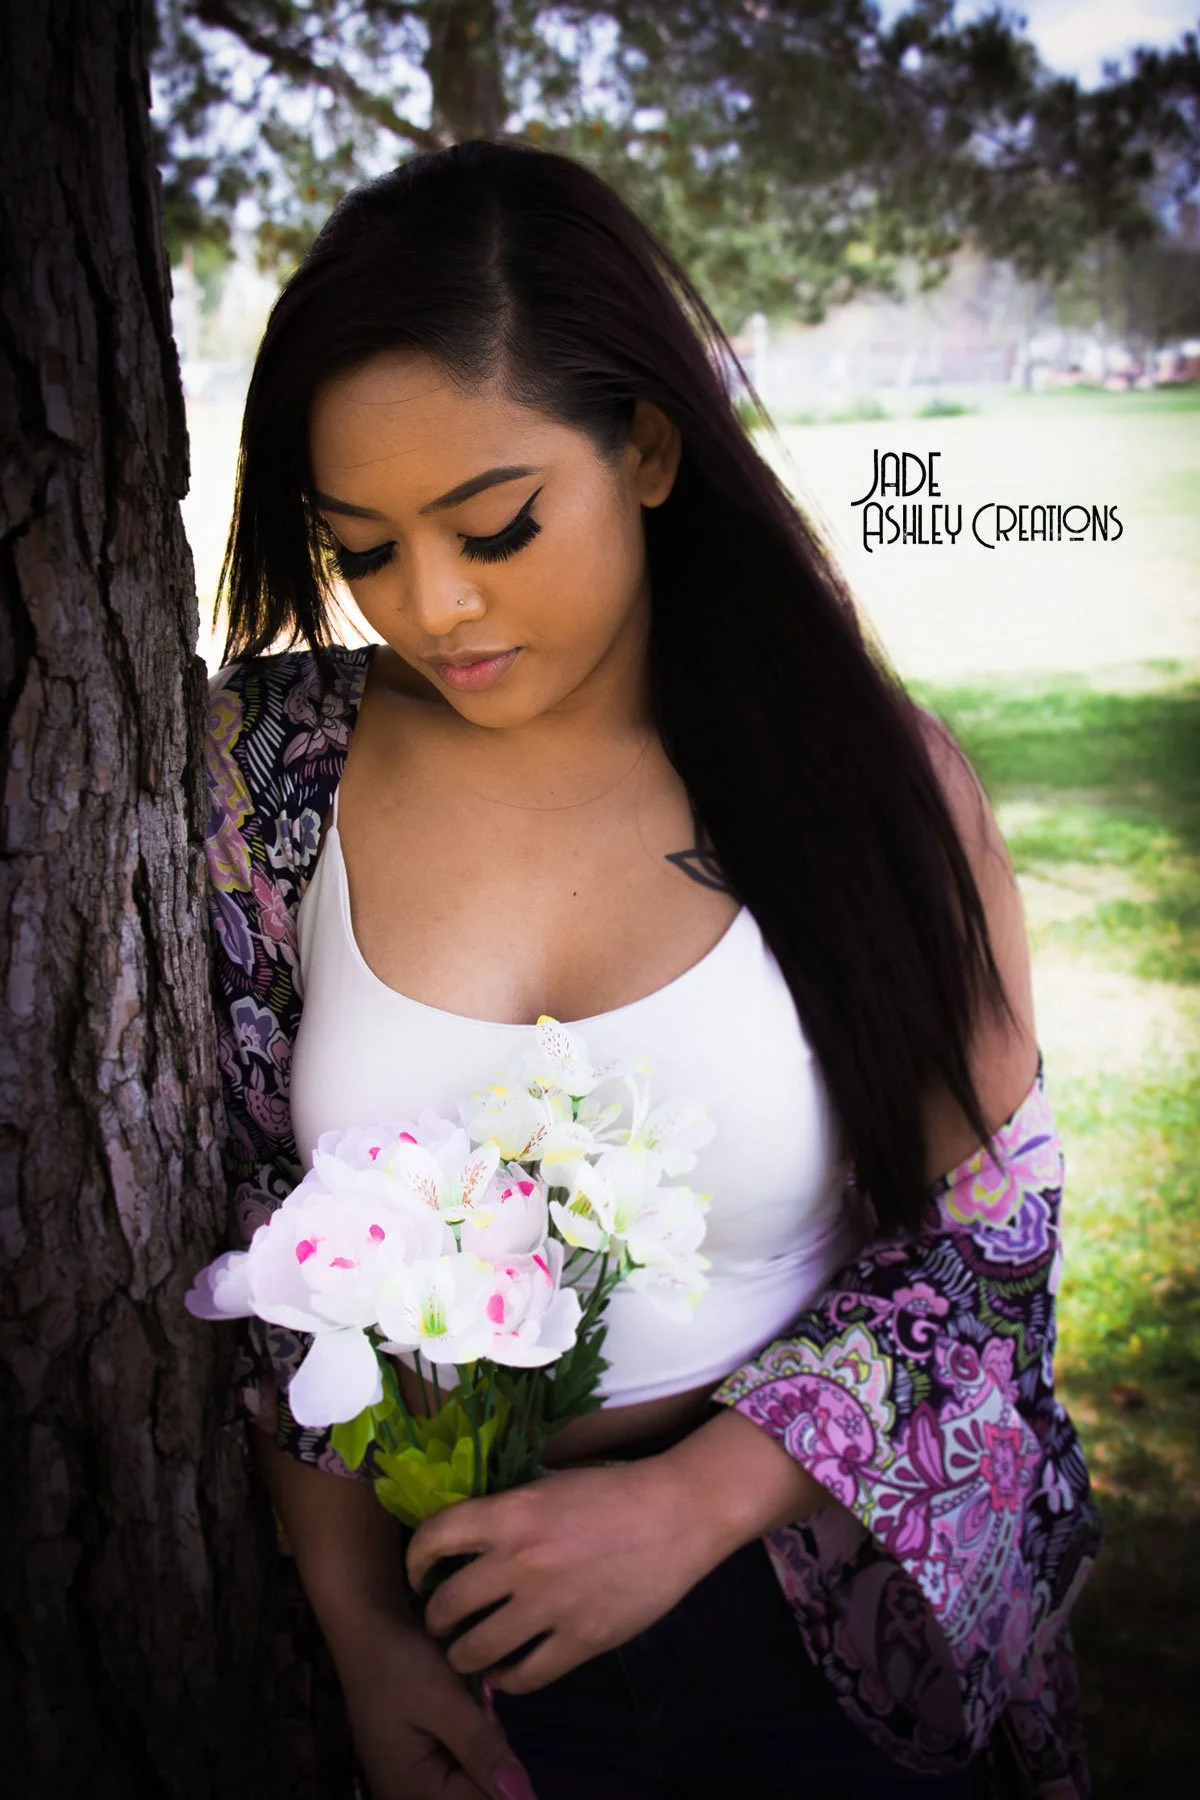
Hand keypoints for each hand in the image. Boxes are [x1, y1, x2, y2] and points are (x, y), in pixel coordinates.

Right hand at [336, 1612, 538, 1799]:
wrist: (365, 1632)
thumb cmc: (400, 1665)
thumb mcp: (445, 1702)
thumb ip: (482, 1751)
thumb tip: (524, 1797)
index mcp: (414, 1792)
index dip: (508, 1784)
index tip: (500, 1737)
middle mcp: (409, 1797)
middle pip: (474, 1796)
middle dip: (491, 1762)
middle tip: (480, 1716)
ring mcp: (411, 1782)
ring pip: (469, 1782)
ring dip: (482, 1750)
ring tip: (470, 1709)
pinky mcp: (417, 1764)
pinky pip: (456, 1768)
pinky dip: (469, 1743)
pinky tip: (463, 1715)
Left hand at [405, 1458, 715, 1694]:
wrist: (677, 1513)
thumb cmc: (614, 1491)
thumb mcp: (549, 1486)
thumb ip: (507, 1515)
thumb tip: (466, 1541)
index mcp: (511, 1514)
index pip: (433, 1537)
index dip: (414, 1561)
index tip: (418, 1575)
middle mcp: (520, 1561)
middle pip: (447, 1605)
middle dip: (435, 1619)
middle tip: (441, 1621)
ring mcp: (550, 1606)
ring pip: (476, 1650)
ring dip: (463, 1655)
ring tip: (468, 1651)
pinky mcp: (580, 1640)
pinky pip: (525, 1676)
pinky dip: (507, 1681)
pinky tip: (506, 1673)